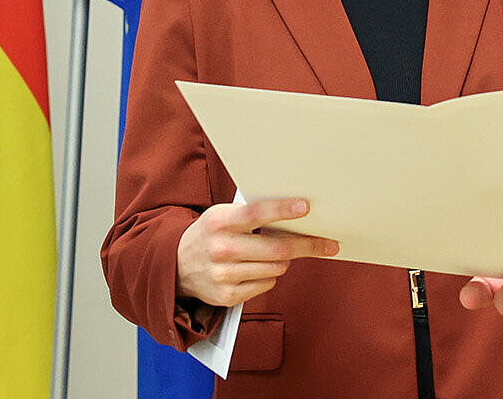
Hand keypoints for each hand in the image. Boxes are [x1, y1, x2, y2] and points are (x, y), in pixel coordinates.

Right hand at [176, 198, 337, 307]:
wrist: (175, 266)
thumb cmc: (210, 235)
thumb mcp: (222, 216)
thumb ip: (252, 214)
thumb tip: (296, 212)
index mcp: (219, 222)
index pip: (256, 213)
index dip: (282, 210)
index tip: (305, 207)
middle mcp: (220, 249)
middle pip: (278, 249)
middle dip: (306, 245)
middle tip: (327, 243)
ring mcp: (223, 275)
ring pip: (277, 268)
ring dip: (283, 260)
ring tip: (274, 253)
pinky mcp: (227, 296)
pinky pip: (267, 284)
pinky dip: (270, 276)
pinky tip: (255, 269)